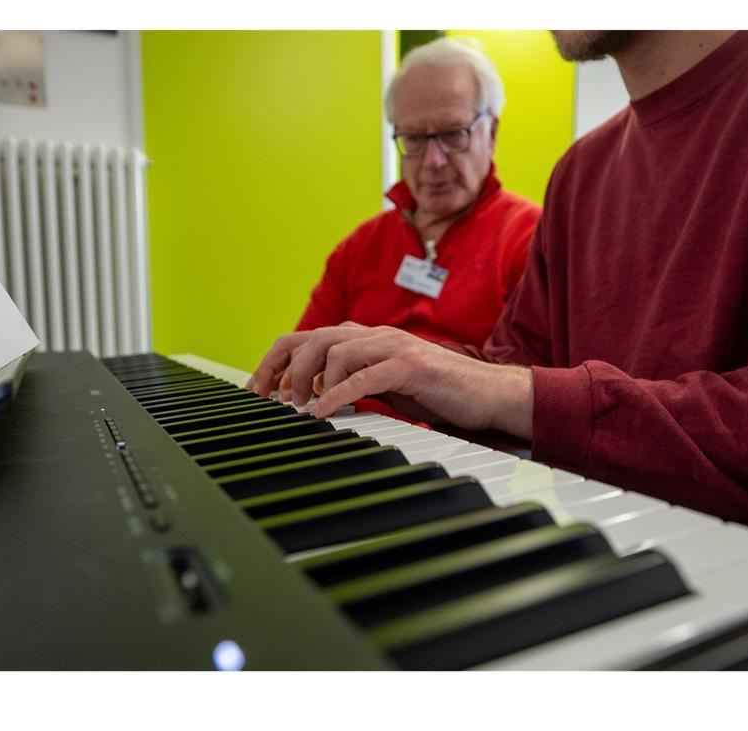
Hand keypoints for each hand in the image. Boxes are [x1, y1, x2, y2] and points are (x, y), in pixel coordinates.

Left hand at [248, 323, 532, 438]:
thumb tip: (315, 399)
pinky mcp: (410, 366)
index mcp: (367, 339)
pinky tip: (321, 412)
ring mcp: (393, 347)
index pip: (308, 338)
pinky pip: (363, 376)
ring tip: (297, 407)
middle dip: (282, 368)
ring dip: (307, 380)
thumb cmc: (440, 394)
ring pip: (333, 350)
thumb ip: (353, 385)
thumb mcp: (386, 388)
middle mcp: (376, 335)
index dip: (276, 361)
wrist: (489, 395)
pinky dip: (336, 394)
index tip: (259, 390)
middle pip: (311, 339)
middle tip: (271, 400)